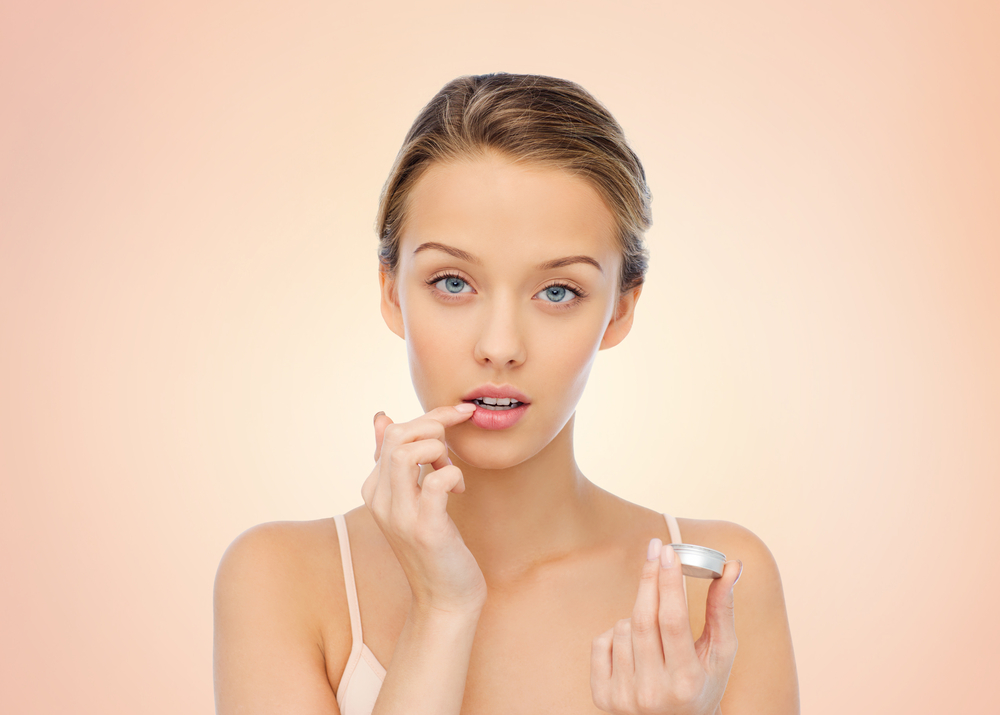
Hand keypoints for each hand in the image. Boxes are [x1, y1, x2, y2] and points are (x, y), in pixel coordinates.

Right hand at [361, 404, 486, 615]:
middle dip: (435, 426)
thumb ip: (395, 460)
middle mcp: (380, 500)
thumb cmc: (434, 546)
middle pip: (397, 435)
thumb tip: (381, 417)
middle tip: (454, 448)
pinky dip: (453, 474)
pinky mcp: (425, 529)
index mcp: (375, 489)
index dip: (430, 417)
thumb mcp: (411, 498)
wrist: (445, 599)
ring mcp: (400, 515)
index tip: (459, 415)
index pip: (393, 432)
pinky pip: (435, 481)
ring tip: (452, 469)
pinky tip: (460, 489)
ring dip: (439, 449)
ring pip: (406, 452)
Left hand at [590, 540, 742, 714]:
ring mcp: (624, 697)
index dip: (669, 582)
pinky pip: (601, 642)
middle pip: (644, 619)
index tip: (668, 552)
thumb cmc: (702, 685)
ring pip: (622, 627)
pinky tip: (633, 647)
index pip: (673, 621)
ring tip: (654, 631)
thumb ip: (723, 610)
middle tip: (655, 550)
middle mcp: (653, 692)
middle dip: (650, 579)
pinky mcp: (602, 697)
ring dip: (637, 615)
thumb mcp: (720, 654)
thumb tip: (732, 566)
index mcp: (687, 682)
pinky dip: (616, 635)